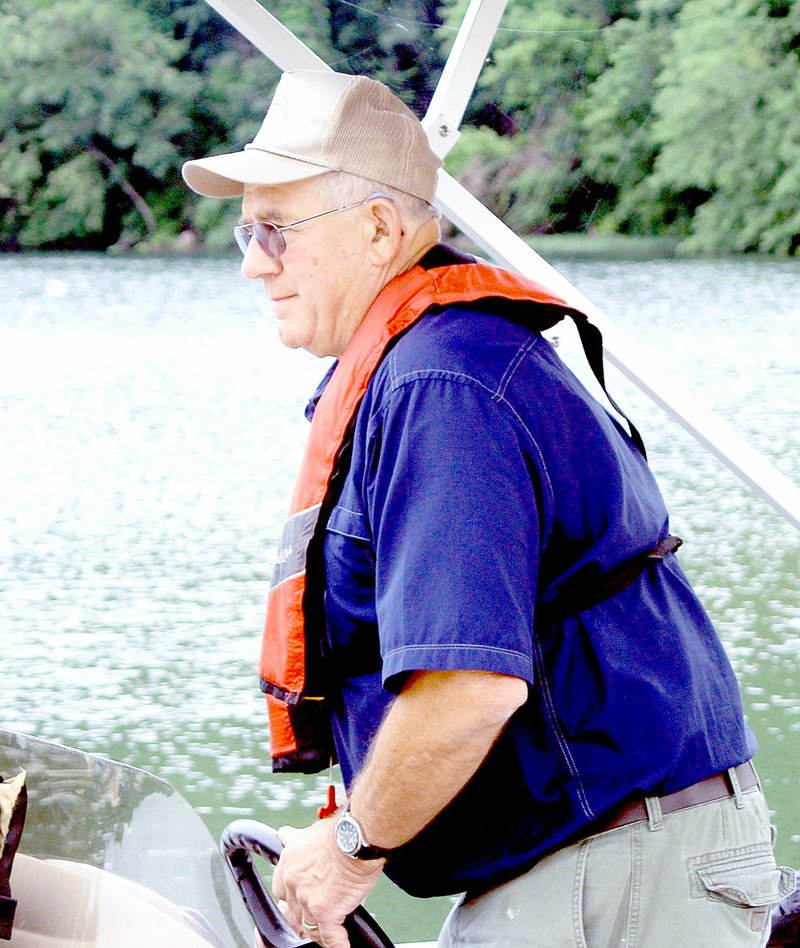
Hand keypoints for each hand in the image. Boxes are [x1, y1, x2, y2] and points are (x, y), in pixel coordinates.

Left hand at [273, 818, 384, 946]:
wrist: (357, 837)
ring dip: (319, 929)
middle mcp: (293, 881)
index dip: (292, 895)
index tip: (300, 897)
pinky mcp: (326, 913)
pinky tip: (342, 945)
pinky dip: (337, 943)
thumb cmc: (341, 830)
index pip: (282, 888)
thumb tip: (284, 834)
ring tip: (331, 931)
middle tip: (315, 914)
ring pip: (309, 925)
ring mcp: (308, 899)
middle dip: (304, 912)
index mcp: (289, 861)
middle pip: (294, 909)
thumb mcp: (311, 830)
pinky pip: (330, 937)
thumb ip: (297, 839)